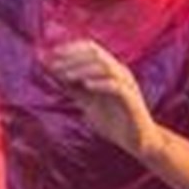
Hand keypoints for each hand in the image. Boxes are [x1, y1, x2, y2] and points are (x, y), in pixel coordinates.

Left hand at [45, 41, 162, 159]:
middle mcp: (122, 74)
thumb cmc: (112, 121)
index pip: (92, 48)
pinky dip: (100, 83)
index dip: (71, 48)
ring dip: (83, 69)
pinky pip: (117, 86)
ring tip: (66, 76)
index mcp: (112, 71)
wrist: (136, 141)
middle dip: (73, 58)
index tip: (52, 54)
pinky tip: (86, 86)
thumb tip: (52, 72)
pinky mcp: (132, 100)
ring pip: (107, 67)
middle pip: (97, 54)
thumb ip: (72, 87)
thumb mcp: (86, 100)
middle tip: (54, 66)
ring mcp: (128, 86)